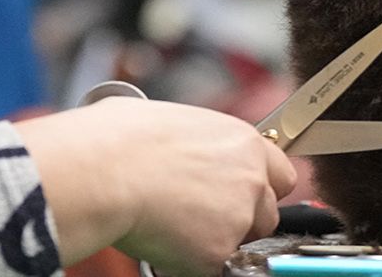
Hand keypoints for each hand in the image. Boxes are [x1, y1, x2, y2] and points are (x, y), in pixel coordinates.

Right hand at [16, 98, 296, 276]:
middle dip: (242, 219)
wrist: (102, 170)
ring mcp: (239, 216)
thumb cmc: (118, 137)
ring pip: (244, 241)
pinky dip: (191, 262)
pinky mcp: (219, 251)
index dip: (258, 187)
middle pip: (267, 212)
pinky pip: (213, 265)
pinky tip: (163, 242)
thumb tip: (174, 142)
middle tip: (202, 218)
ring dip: (218, 240)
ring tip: (175, 228)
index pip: (279, 174)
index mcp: (242, 140)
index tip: (238, 195)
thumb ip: (193, 140)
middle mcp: (250, 177)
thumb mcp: (167, 119)